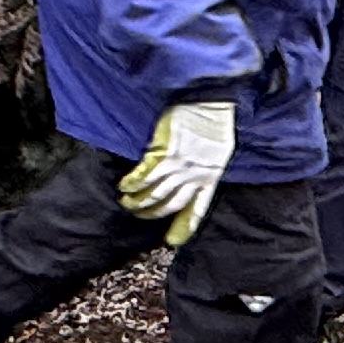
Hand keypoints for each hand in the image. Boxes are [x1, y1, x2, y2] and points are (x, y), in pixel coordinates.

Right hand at [117, 100, 236, 247]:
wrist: (211, 101)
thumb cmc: (215, 119)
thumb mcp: (218, 149)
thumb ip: (206, 163)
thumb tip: (196, 172)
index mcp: (210, 176)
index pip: (197, 209)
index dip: (185, 226)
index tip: (174, 241)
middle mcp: (195, 175)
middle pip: (170, 204)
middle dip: (152, 213)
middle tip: (138, 213)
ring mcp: (180, 166)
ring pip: (155, 193)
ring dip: (138, 201)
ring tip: (127, 202)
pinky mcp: (166, 152)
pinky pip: (145, 175)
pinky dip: (133, 183)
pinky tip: (124, 186)